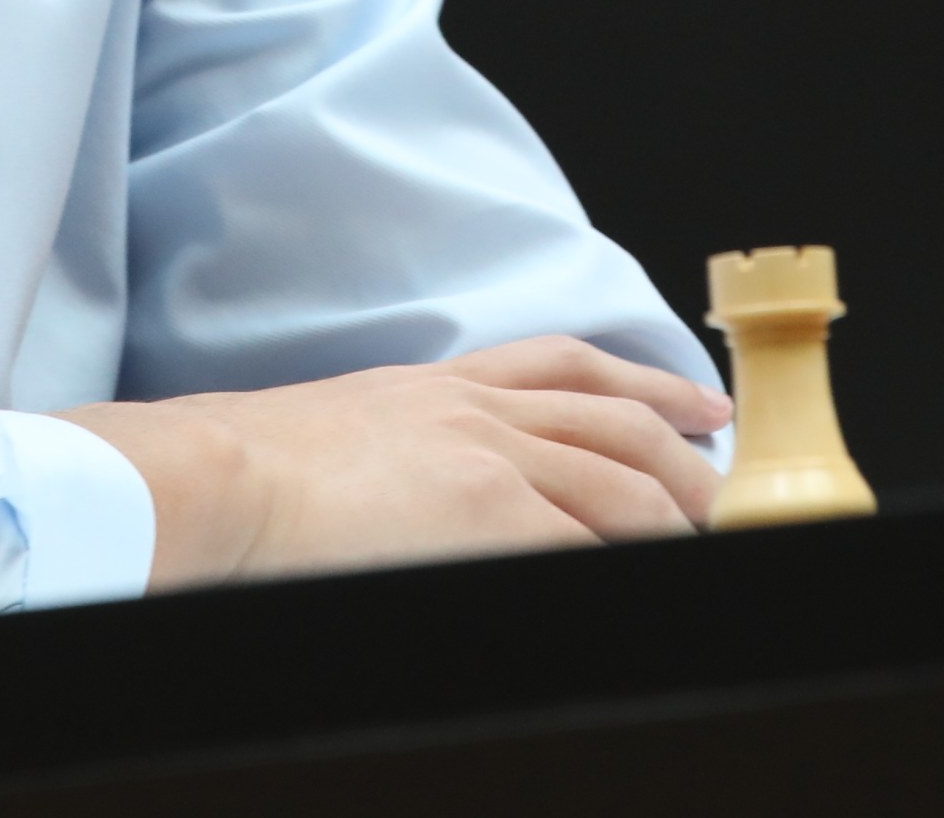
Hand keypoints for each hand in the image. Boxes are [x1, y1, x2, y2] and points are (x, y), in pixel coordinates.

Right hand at [49, 337, 731, 590]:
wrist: (218, 475)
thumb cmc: (246, 471)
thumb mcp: (347, 434)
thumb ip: (411, 452)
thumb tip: (437, 497)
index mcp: (443, 385)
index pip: (568, 369)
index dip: (647, 386)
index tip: (695, 406)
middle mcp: (481, 411)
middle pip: (618, 426)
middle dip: (685, 462)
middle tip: (726, 493)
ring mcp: (494, 460)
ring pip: (621, 484)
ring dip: (674, 517)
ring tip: (707, 541)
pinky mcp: (491, 515)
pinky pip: (583, 543)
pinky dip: (621, 559)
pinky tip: (646, 574)